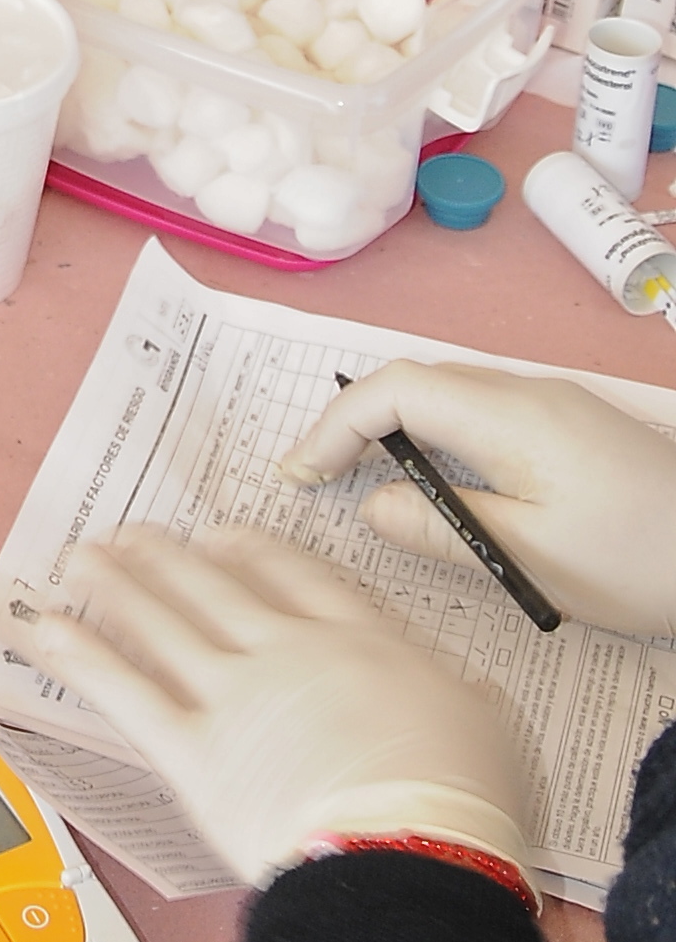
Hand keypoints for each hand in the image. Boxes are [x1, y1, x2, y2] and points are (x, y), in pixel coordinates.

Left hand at [28, 526, 533, 888]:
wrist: (413, 854)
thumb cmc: (462, 803)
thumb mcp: (487, 726)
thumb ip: (452, 694)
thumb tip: (454, 690)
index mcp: (362, 642)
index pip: (296, 577)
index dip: (252, 551)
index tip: (223, 536)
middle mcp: (288, 652)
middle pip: (216, 586)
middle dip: (170, 556)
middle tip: (138, 534)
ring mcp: (234, 695)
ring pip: (162, 622)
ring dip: (116, 584)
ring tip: (82, 559)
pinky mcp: (193, 750)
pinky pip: (124, 691)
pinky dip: (79, 656)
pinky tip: (44, 627)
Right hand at [281, 362, 675, 639]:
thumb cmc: (638, 560)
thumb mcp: (531, 559)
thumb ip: (442, 528)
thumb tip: (372, 509)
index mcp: (511, 415)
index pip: (397, 391)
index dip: (337, 426)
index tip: (302, 476)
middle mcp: (528, 393)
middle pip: (418, 381)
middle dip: (355, 422)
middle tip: (316, 477)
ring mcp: (554, 406)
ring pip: (450, 394)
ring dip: (396, 427)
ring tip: (360, 479)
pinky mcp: (572, 427)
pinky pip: (482, 412)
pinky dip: (437, 435)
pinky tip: (435, 481)